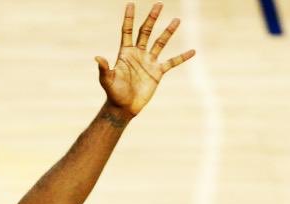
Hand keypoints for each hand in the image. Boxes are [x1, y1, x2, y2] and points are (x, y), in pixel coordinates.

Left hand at [96, 2, 195, 118]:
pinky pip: (172, 62)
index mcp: (125, 52)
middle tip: (159, 4)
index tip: (131, 4)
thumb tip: (97, 58)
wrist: (124, 107)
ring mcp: (149, 62)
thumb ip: (104, 68)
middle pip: (146, 32)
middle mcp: (138, 54)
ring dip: (168, 32)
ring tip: (176, 20)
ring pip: (160, 43)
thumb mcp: (107, 80)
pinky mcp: (158, 72)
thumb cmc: (113, 93)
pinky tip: (192, 51)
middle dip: (152, 18)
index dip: (129, 18)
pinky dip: (182, 57)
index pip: (128, 31)